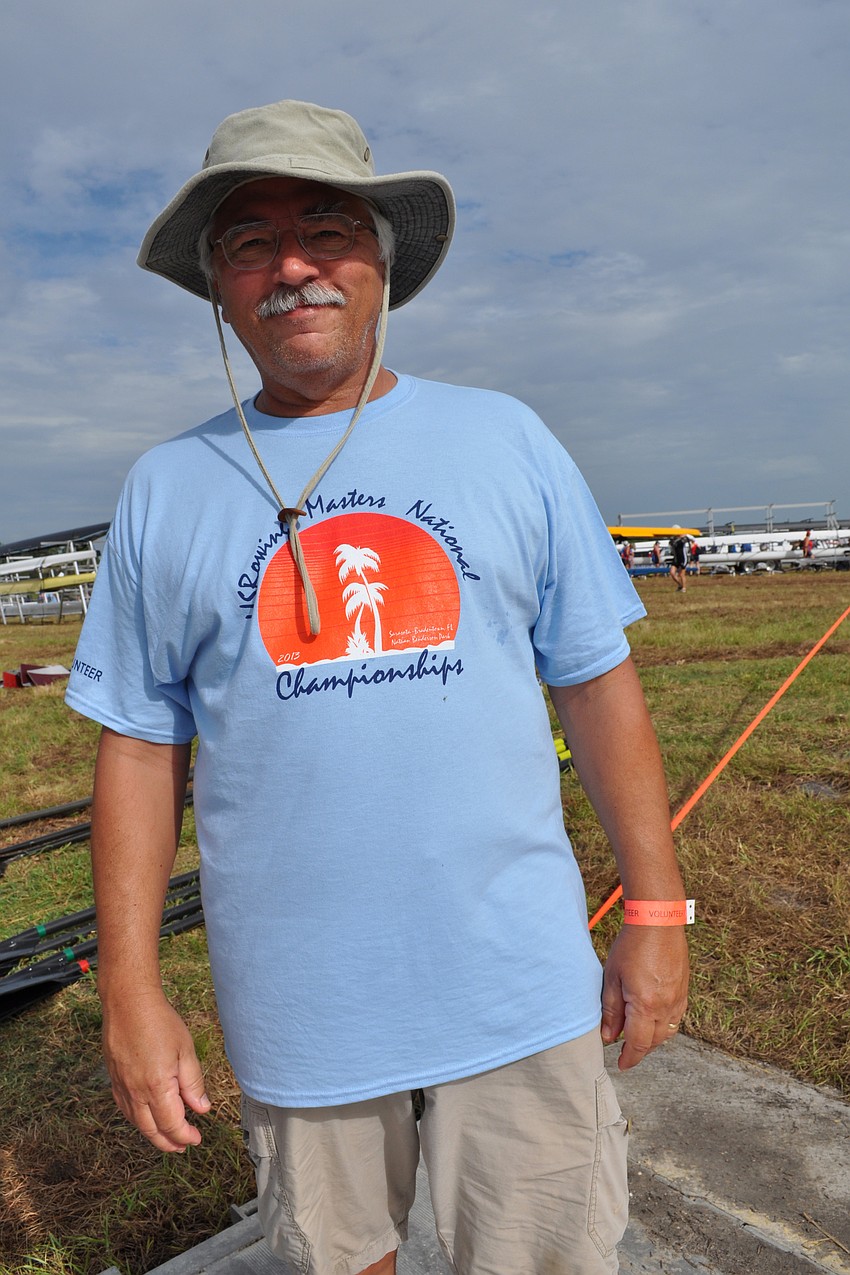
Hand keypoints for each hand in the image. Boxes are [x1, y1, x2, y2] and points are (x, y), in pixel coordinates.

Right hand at [102, 990, 210, 1151]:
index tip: (195, 1138)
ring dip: (152, 1134)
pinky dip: (137, 1119)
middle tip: (182, 1146)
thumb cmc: (159, 1022)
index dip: (184, 1136)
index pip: (171, 1124)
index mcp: (157, 1087)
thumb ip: (193, 1084)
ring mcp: (121, 1086)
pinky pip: (125, 1108)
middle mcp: (135, 1092)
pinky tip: (145, 1117)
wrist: (128, 1002)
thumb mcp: (186, 1051)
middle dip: (168, 1142)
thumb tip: (202, 1109)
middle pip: (151, 1130)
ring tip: (166, 1137)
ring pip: (136, 1122)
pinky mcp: (113, 1079)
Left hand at [600, 924, 688, 1069]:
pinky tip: (653, 1020)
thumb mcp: (612, 977)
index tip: (622, 1065)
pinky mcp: (684, 990)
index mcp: (645, 1005)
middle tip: (626, 1052)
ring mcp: (678, 999)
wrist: (658, 922)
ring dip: (652, 1040)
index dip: (629, 1058)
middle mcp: (665, 1007)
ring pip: (667, 1032)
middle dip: (640, 1051)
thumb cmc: (632, 946)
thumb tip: (609, 1036)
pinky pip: (676, 1018)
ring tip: (637, 1037)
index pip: (637, 1044)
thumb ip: (611, 1010)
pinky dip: (664, 1026)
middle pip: (654, 1041)